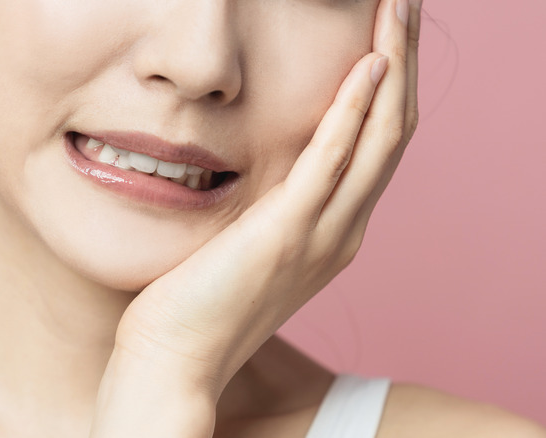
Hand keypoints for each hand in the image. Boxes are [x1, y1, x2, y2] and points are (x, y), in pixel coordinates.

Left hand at [90, 0, 421, 435]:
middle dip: (403, 61)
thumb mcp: (251, 246)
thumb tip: (267, 171)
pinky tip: (365, 66)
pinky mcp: (286, 234)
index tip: (385, 37)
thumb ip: (275, 209)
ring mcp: (321, 235)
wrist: (175, 359)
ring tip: (398, 12)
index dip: (389, 88)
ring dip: (393, 68)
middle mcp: (343, 231)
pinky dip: (353, 112)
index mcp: (334, 232)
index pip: (378, 146)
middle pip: (393, 131)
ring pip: (379, 138)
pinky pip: (331, 162)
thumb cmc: (200, 301)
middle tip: (405, 5)